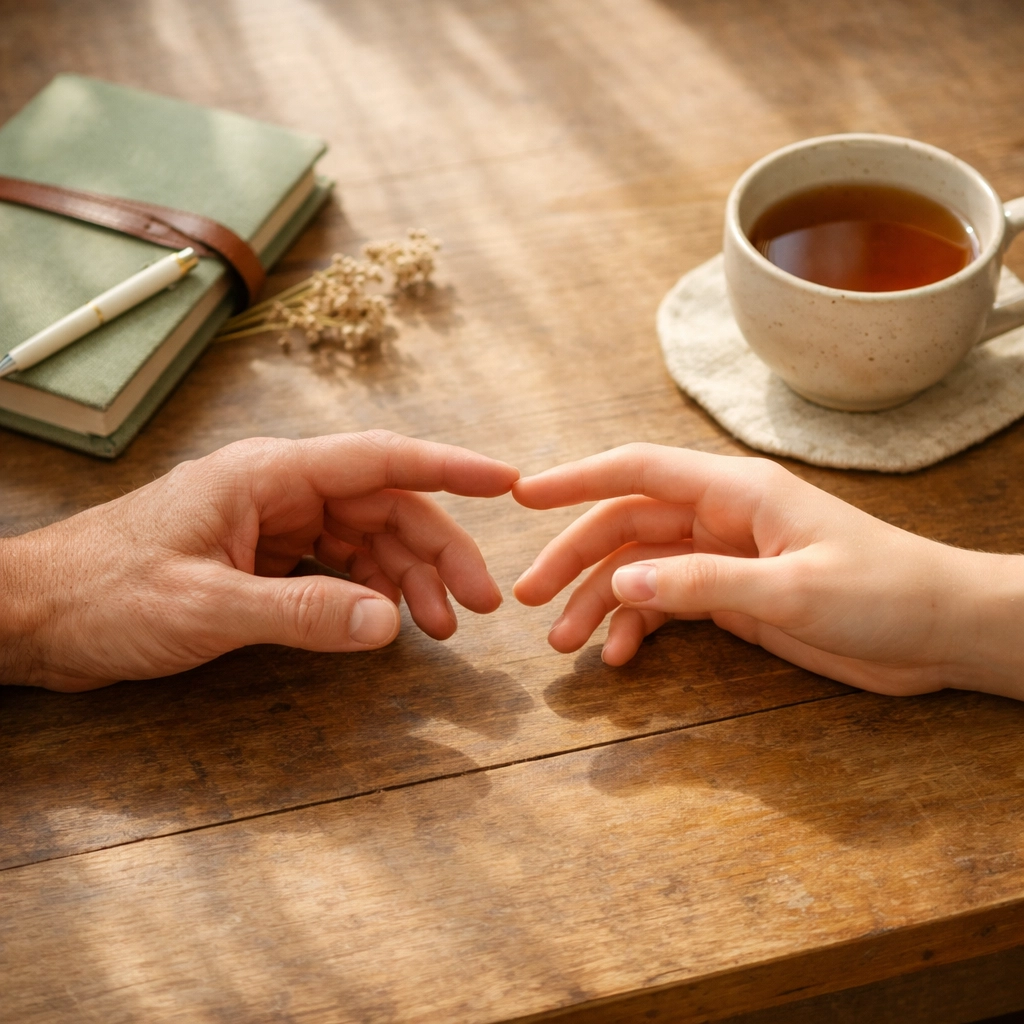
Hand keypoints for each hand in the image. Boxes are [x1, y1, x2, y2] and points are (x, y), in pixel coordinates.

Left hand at [0, 430, 517, 690]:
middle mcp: (279, 489)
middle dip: (438, 551)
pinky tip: (389, 621)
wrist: (35, 615)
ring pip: (366, 539)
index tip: (506, 481)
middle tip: (478, 604)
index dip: (449, 467)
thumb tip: (389, 622)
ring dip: (409, 578)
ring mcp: (272, 523)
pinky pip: (336, 566)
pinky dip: (370, 592)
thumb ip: (302, 612)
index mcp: (268, 474)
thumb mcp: (206, 607)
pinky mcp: (262, 557)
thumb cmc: (104, 596)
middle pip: (384, 506)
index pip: (378, 460)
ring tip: (442, 626)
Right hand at [513, 444, 1023, 699]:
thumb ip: (704, 583)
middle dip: (574, 559)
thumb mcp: (793, 590)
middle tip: (528, 599)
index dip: (575, 479)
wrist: (941, 632)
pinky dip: (638, 626)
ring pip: (640, 569)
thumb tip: (621, 581)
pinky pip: (667, 603)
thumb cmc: (885, 593)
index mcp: (735, 492)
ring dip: (599, 601)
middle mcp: (720, 517)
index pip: (637, 471)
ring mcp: (724, 557)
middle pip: (626, 525)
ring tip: (564, 643)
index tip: (523, 496)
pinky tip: (620, 655)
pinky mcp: (733, 596)